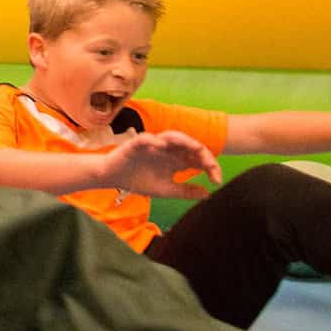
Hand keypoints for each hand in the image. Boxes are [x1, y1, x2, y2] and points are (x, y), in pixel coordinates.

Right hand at [101, 131, 222, 198]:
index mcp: (177, 160)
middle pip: (190, 146)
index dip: (211, 167)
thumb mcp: (166, 189)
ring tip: (195, 148)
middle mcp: (169, 150)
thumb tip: (207, 193)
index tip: (216, 181)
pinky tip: (161, 145)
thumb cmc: (138, 180)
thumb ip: (185, 191)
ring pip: (173, 137)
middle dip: (203, 154)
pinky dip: (155, 140)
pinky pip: (148, 138)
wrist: (113, 178)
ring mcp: (154, 145)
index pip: (199, 159)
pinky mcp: (137, 143)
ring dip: (184, 140)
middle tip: (211, 166)